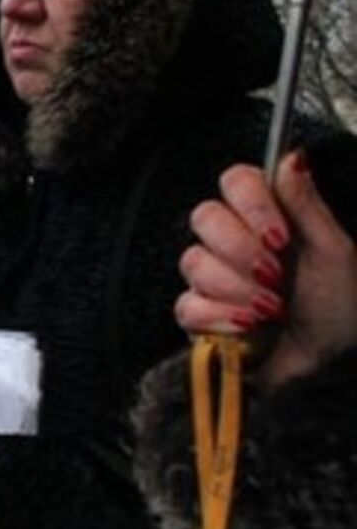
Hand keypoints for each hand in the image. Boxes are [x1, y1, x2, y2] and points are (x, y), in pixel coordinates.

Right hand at [179, 151, 355, 388]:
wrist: (329, 372)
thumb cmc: (343, 314)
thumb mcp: (334, 254)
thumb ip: (306, 203)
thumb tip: (292, 155)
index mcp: (270, 221)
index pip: (235, 181)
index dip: (250, 205)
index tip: (280, 235)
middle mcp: (236, 243)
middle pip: (205, 217)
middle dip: (242, 251)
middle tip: (276, 276)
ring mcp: (214, 279)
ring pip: (194, 262)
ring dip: (238, 290)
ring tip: (272, 311)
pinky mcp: (200, 316)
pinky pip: (187, 304)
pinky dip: (221, 319)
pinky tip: (249, 328)